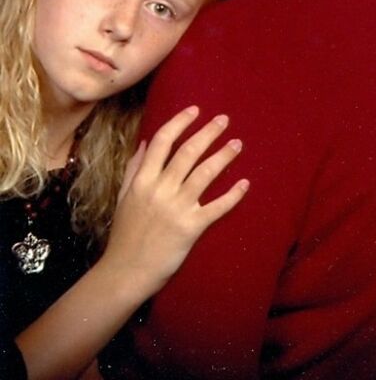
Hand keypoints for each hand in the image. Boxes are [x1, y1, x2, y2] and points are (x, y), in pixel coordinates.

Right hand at [104, 106, 248, 294]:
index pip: (163, 141)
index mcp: (143, 180)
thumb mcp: (124, 197)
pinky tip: (245, 183)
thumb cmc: (125, 234)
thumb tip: (146, 142)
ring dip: (223, 156)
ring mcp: (177, 208)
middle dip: (208, 132)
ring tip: (237, 144)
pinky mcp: (190, 228)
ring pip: (205, 174)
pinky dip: (233, 195)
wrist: (126, 272)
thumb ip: (135, 168)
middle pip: (188, 152)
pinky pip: (216, 207)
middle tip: (224, 119)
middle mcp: (160, 190)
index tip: (195, 110)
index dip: (180, 122)